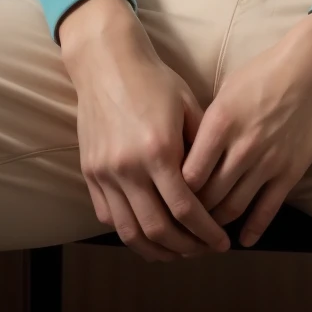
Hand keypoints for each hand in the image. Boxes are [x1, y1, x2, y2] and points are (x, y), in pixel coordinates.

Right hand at [59, 0, 231, 262]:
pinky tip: (149, 232)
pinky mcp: (89, 172)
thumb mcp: (188, 106)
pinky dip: (129, 232)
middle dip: (186, 248)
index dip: (207, 233)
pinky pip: (109, 217)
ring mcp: (104, 172)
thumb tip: (217, 187)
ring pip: (130, 232)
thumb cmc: (154, 79)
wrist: (107, 60)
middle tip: (203, 250)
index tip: (222, 242)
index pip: (186, 209)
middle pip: (158, 230)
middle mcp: (128, 167)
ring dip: (156, 250)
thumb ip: (201, 148)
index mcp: (158, 150)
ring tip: (177, 251)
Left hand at [180, 12, 311, 246]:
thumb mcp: (226, 91)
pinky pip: (267, 210)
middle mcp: (241, 147)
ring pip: (233, 207)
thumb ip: (207, 125)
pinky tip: (242, 240)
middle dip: (193, 212)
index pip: (188, 174)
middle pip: (208, 196)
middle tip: (183, 220)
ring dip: (218, 223)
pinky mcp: (290, 173)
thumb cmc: (264, 73)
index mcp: (219, 123)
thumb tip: (187, 154)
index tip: (169, 195)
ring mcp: (267, 163)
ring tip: (208, 229)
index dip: (176, 190)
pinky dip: (252, 229)